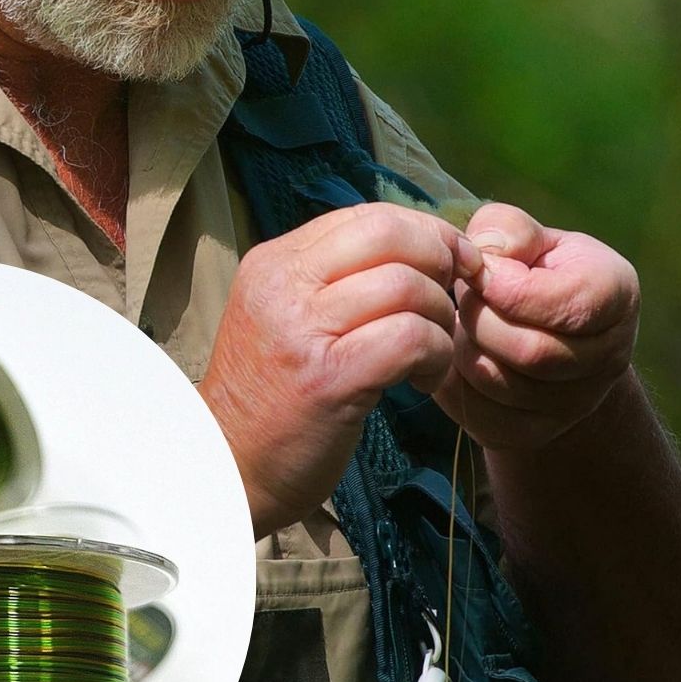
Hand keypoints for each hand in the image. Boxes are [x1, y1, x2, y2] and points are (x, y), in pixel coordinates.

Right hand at [199, 203, 481, 533]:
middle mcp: (283, 286)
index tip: (448, 265)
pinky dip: (434, 355)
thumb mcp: (284, 318)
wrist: (228, 465)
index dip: (423, 232)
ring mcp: (302, 330)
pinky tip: (422, 379)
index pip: (366, 216)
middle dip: (441, 259)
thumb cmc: (269, 396)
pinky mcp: (329, 379)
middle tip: (452, 297)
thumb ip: (332, 280)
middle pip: (390, 234)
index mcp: (274, 264)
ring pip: (407, 285)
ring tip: (431, 350)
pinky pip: (409, 338)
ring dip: (440, 317)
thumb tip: (414, 250)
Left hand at [434, 203, 639, 450]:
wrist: (533, 331)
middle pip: (531, 352)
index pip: (570, 307)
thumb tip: (484, 256)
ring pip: (499, 385)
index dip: (509, 289)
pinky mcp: (533, 433)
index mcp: (615, 296)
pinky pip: (479, 415)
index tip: (480, 272)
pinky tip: (454, 355)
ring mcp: (574, 404)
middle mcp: (608, 358)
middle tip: (462, 297)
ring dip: (461, 348)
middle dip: (479, 319)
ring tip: (459, 323)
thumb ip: (505, 230)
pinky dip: (452, 383)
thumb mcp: (524, 236)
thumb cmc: (526, 270)